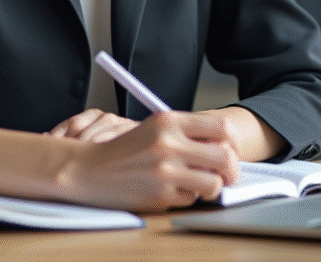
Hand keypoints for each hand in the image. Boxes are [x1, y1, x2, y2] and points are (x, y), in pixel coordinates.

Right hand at [59, 111, 239, 210]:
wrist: (88, 169)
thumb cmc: (123, 150)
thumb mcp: (154, 128)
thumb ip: (186, 131)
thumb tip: (223, 144)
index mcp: (169, 120)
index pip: (221, 127)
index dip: (232, 141)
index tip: (230, 150)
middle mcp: (169, 143)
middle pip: (225, 157)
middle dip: (233, 170)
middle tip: (228, 175)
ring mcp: (165, 171)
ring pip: (214, 183)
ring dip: (213, 187)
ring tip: (203, 186)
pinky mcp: (159, 195)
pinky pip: (190, 199)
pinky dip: (187, 197)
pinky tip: (173, 191)